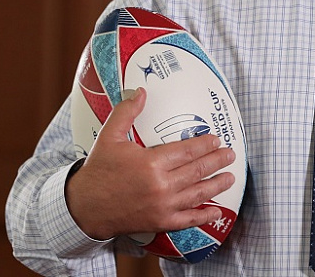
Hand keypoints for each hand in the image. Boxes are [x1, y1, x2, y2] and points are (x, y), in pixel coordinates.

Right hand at [65, 87, 235, 239]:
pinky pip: (188, 220)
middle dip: (217, 161)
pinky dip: (204, 216)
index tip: (216, 140)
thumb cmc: (99, 171)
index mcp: (151, 163)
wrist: (84, 207)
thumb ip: (126, 112)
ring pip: (198, 194)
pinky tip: (217, 212)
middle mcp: (161, 185)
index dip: (205, 145)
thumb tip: (140, 91)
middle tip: (230, 155)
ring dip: (217, 185)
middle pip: (198, 171)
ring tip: (230, 177)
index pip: (187, 151)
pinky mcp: (160, 223)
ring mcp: (162, 206)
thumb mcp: (109, 137)